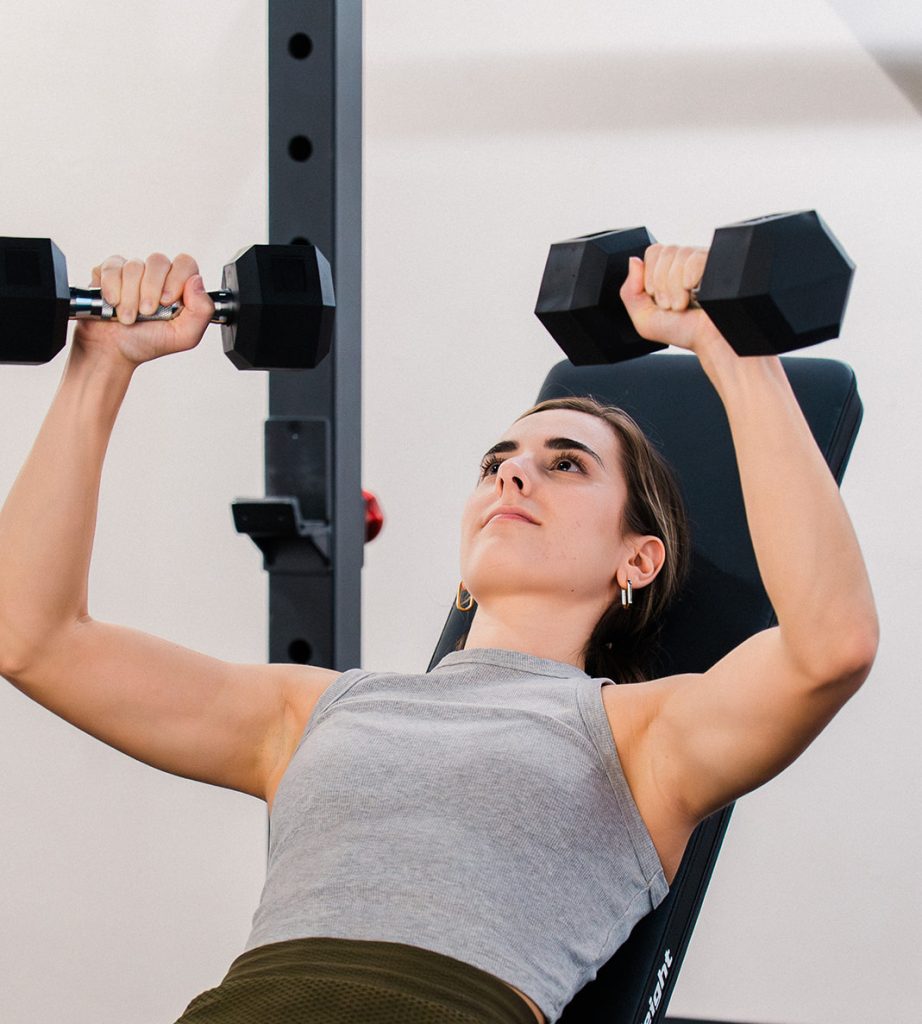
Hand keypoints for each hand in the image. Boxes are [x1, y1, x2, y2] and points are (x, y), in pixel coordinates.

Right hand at [73, 253, 214, 367]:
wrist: (114, 351)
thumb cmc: (148, 342)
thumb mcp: (184, 336)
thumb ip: (202, 311)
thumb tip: (197, 281)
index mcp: (179, 287)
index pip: (185, 264)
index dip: (176, 279)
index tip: (167, 301)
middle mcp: (158, 276)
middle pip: (158, 261)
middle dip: (150, 290)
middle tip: (146, 312)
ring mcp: (134, 271)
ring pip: (134, 266)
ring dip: (130, 297)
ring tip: (129, 317)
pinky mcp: (110, 271)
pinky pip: (112, 268)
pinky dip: (112, 289)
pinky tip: (114, 304)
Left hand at [619, 244, 729, 358]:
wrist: (709, 340)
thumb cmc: (682, 331)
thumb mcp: (644, 318)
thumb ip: (630, 291)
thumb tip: (633, 261)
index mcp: (668, 270)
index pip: (653, 252)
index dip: (651, 276)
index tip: (657, 299)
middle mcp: (686, 261)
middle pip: (664, 252)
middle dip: (662, 285)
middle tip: (672, 306)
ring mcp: (702, 260)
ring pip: (679, 254)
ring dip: (676, 287)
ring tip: (683, 304)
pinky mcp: (717, 262)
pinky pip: (695, 258)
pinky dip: (690, 278)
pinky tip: (696, 293)